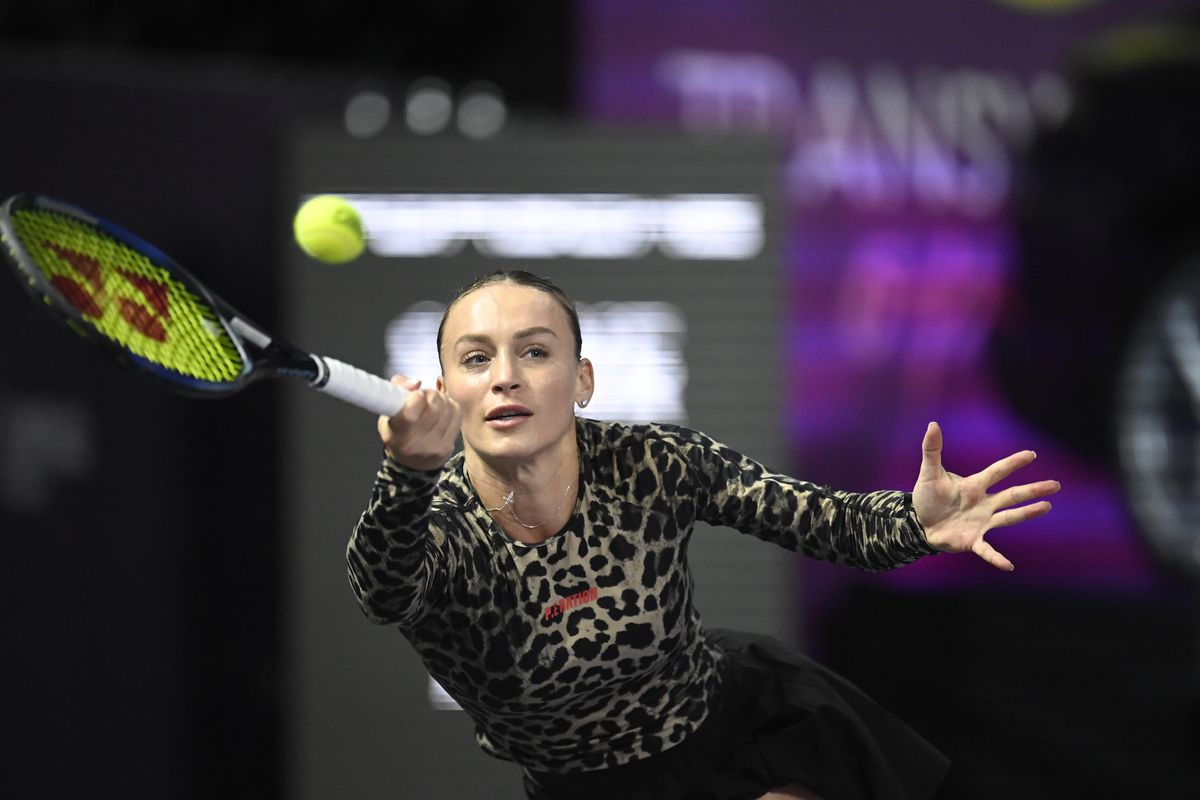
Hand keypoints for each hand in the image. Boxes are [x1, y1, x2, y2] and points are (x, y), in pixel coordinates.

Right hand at [377, 375, 461, 470]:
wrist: (411, 463)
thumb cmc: (398, 431)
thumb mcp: (388, 411)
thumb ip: (397, 389)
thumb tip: (416, 382)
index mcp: (395, 433)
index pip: (410, 411)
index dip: (416, 396)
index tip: (415, 394)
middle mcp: (413, 444)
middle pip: (433, 407)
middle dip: (431, 394)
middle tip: (426, 396)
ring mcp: (432, 447)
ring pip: (447, 409)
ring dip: (442, 399)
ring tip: (434, 402)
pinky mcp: (447, 447)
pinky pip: (457, 415)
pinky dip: (451, 407)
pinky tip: (444, 410)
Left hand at [913, 422, 1060, 570]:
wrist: (919, 524)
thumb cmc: (927, 498)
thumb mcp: (928, 473)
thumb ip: (932, 450)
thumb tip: (932, 424)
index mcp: (974, 486)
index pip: (997, 472)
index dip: (1012, 463)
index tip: (1031, 454)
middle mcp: (983, 503)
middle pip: (1012, 495)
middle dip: (1032, 489)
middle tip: (1055, 485)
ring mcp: (981, 523)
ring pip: (1008, 517)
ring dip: (1027, 513)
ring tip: (1047, 506)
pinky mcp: (973, 541)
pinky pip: (987, 550)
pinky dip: (996, 558)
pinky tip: (1008, 565)